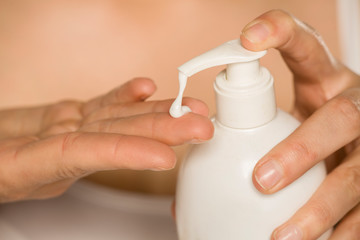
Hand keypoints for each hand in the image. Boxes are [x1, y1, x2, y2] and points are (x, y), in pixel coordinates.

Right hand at [0, 77, 213, 202]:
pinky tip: (144, 87)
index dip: (124, 153)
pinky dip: (121, 96)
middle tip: (201, 126)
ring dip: (155, 111)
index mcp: (34, 170)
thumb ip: (14, 166)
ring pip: (115, 119)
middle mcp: (58, 151)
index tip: (164, 156)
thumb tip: (51, 158)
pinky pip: (98, 106)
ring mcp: (64, 132)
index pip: (87, 157)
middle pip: (116, 137)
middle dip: (161, 130)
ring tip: (189, 106)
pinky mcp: (64, 118)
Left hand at [241, 10, 359, 238]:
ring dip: (320, 209)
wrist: (356, 133)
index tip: (248, 38)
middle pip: (340, 117)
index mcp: (325, 79)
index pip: (305, 44)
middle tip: (261, 181)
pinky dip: (345, 231)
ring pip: (357, 175)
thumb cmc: (309, 121)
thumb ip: (243, 131)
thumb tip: (189, 185)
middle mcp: (355, 104)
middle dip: (301, 150)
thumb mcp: (282, 110)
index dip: (279, 32)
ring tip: (283, 237)